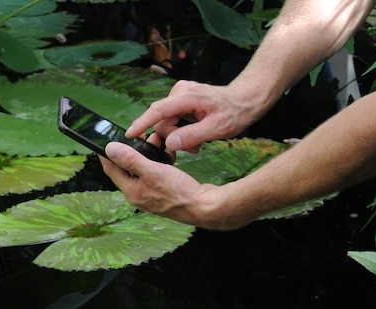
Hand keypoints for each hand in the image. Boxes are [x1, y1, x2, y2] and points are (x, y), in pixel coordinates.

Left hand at [99, 140, 217, 227]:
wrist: (204, 206)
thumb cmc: (180, 193)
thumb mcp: (153, 171)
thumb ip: (130, 160)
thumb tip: (110, 149)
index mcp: (132, 191)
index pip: (111, 170)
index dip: (106, 154)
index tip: (103, 141)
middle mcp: (139, 194)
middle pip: (128, 168)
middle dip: (133, 150)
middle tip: (139, 136)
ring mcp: (152, 194)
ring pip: (144, 168)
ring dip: (148, 153)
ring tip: (156, 141)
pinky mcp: (164, 191)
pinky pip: (156, 172)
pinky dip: (159, 161)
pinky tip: (167, 153)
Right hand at [125, 80, 255, 152]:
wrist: (246, 99)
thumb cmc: (235, 112)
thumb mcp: (217, 128)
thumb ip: (192, 135)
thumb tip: (170, 143)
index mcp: (187, 97)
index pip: (158, 111)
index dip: (142, 123)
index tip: (129, 135)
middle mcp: (179, 92)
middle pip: (162, 120)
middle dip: (173, 137)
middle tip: (192, 149)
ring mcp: (180, 95)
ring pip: (166, 121)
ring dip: (178, 136)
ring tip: (196, 143)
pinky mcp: (181, 100)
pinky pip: (172, 119)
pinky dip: (180, 130)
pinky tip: (194, 135)